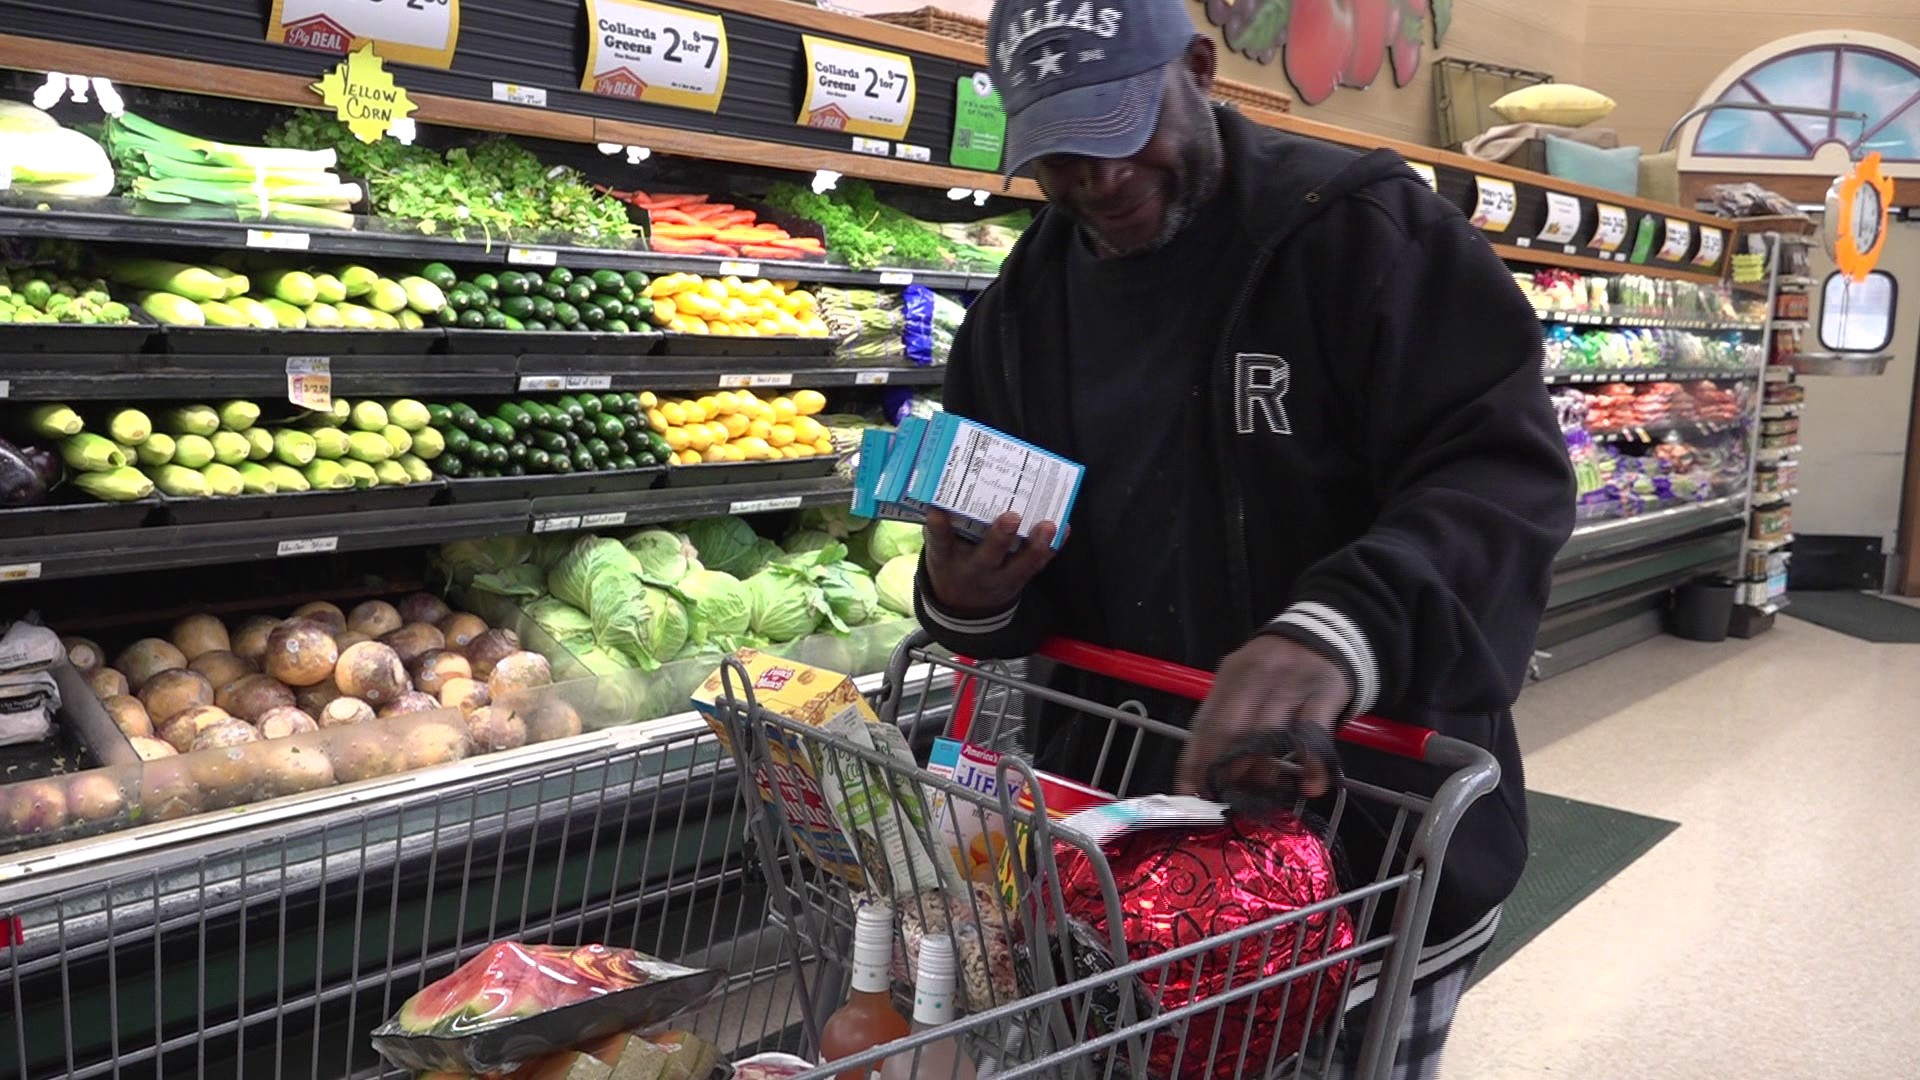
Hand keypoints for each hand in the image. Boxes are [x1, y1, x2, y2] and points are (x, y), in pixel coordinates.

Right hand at [922, 509, 1059, 617]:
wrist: (965, 604)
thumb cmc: (953, 562)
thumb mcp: (940, 548)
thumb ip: (945, 525)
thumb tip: (950, 484)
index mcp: (947, 558)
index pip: (940, 542)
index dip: (938, 527)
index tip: (937, 510)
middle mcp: (975, 569)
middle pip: (987, 557)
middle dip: (999, 538)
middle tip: (1011, 517)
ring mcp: (1000, 577)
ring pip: (1020, 564)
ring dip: (1036, 545)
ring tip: (1048, 525)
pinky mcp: (1020, 578)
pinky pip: (1038, 565)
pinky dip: (1052, 548)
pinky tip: (1063, 529)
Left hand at [1176, 635, 1350, 800]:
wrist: (1327, 632)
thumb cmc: (1279, 667)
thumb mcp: (1245, 680)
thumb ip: (1226, 716)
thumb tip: (1204, 770)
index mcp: (1231, 675)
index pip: (1205, 723)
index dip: (1194, 761)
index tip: (1189, 793)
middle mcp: (1256, 678)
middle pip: (1232, 730)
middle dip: (1224, 770)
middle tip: (1225, 797)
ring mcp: (1291, 685)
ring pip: (1268, 734)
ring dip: (1261, 772)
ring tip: (1260, 795)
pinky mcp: (1324, 694)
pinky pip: (1313, 734)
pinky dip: (1311, 765)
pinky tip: (1309, 787)